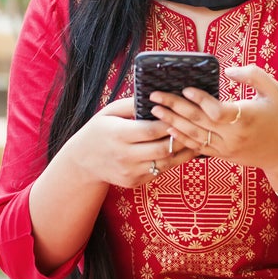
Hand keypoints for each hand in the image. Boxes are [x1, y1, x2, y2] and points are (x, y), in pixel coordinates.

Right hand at [64, 97, 198, 188]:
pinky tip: (180, 150)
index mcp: (118, 135)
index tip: (181, 113)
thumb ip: (133, 103)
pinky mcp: (134, 182)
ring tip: (195, 139)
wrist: (82, 161)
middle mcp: (124, 156)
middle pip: (162, 149)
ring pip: (165, 164)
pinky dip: (171, 161)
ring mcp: (129, 172)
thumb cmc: (99, 130)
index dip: (169, 122)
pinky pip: (159, 171)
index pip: (152, 130)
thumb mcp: (110, 111)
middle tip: (194, 127)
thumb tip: (158, 95)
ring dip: (182, 152)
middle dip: (181, 138)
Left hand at [150, 65, 277, 172]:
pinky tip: (169, 129)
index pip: (217, 110)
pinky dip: (182, 138)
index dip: (200, 100)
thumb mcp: (273, 90)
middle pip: (198, 121)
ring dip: (172, 122)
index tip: (186, 89)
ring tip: (155, 111)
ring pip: (194, 135)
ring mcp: (227, 147)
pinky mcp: (222, 154)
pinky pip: (198, 147)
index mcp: (247, 117)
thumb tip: (228, 70)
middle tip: (155, 96)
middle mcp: (234, 134)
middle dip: (174, 108)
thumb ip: (252, 75)